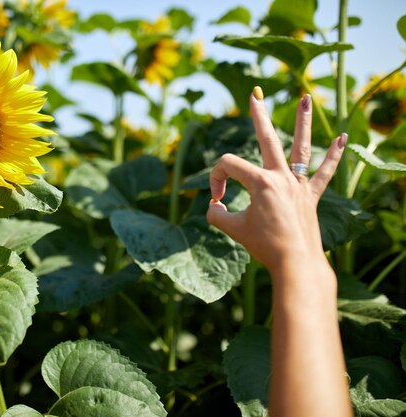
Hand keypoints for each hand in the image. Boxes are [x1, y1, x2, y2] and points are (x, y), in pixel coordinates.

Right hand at [206, 88, 346, 273]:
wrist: (295, 264)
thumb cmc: (264, 246)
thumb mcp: (232, 229)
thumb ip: (216, 214)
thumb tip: (214, 206)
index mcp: (260, 182)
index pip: (228, 166)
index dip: (216, 179)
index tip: (216, 201)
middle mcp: (281, 177)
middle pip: (267, 139)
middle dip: (258, 115)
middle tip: (254, 96)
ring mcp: (299, 185)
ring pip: (301, 147)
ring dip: (303, 121)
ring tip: (306, 98)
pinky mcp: (311, 196)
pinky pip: (324, 172)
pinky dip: (334, 155)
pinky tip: (344, 137)